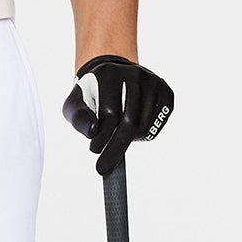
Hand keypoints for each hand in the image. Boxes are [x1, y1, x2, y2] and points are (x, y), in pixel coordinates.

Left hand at [62, 54, 173, 175]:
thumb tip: (93, 131)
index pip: (109, 113)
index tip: (94, 151)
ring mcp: (153, 81)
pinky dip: (146, 132)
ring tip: (117, 134)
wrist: (111, 77)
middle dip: (116, 148)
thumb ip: (78, 118)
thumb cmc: (91, 96)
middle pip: (130, 121)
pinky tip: (133, 129)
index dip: (102, 136)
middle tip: (104, 168)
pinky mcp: (166, 91)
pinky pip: (160, 121)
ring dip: (130, 139)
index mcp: (109, 73)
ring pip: (145, 124)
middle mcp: (135, 74)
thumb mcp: (75, 104)